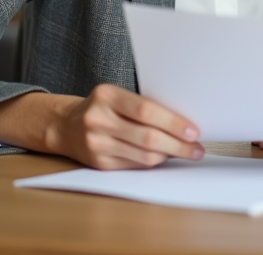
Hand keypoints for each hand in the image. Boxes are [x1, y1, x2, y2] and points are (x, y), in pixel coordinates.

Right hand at [46, 84, 203, 169]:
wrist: (65, 126)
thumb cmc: (102, 107)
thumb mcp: (117, 96)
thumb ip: (142, 105)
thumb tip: (183, 122)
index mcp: (106, 96)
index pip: (146, 110)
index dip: (173, 122)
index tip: (193, 130)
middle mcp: (98, 120)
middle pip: (147, 137)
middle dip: (178, 145)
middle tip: (197, 148)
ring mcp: (97, 144)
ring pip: (143, 156)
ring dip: (170, 156)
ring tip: (187, 153)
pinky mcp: (99, 164)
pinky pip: (135, 166)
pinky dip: (154, 162)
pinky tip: (165, 157)